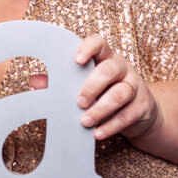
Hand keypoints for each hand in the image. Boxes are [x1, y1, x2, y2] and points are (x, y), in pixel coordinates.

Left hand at [29, 35, 162, 141]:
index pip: (100, 43)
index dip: (89, 47)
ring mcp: (135, 86)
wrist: (140, 113)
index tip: (77, 59)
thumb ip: (62, 83)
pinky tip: (97, 134)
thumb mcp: (85, 86)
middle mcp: (123, 68)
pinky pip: (127, 115)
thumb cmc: (105, 95)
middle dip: (92, 86)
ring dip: (101, 109)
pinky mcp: (143, 106)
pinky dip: (111, 126)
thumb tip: (34, 80)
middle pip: (110, 69)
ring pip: (120, 93)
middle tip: (78, 102)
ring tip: (85, 122)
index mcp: (106, 59)